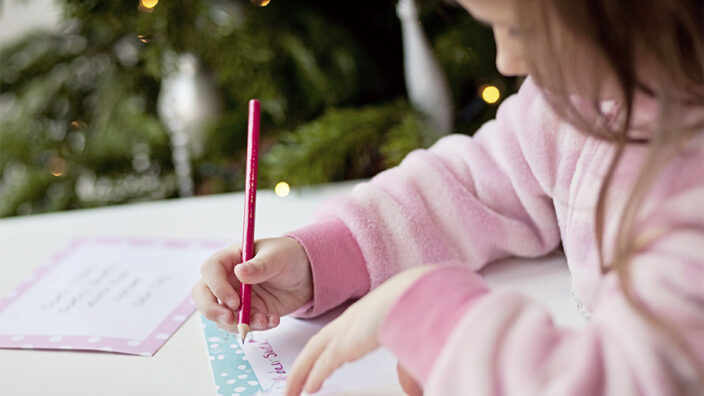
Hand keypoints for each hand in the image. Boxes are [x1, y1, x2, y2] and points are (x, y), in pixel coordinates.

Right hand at [192, 237, 311, 332]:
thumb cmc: (288, 257)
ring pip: (221, 316)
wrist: (305, 275)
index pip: (210, 270)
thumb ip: (260, 266)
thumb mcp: (277, 257)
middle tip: (231, 320)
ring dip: (240, 323)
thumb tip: (240, 272)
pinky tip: (273, 320)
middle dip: (212, 310)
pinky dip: (255, 327)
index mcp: (230, 258)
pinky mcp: (247, 312)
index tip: (235, 301)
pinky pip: (241, 325)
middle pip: (203, 295)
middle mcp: (227, 279)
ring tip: (266, 320)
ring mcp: (235, 298)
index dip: (217, 287)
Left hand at [284, 265, 434, 395]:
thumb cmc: (421, 305)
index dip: (326, 348)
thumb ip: (407, 365)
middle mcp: (352, 320)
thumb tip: (412, 390)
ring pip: (315, 352)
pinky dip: (312, 376)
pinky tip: (306, 389)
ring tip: (292, 390)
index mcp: (366, 313)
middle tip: (297, 379)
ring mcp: (348, 329)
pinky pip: (323, 363)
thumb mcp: (414, 341)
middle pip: (320, 343)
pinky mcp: (347, 343)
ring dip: (301, 372)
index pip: (339, 332)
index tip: (320, 361)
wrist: (419, 292)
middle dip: (306, 362)